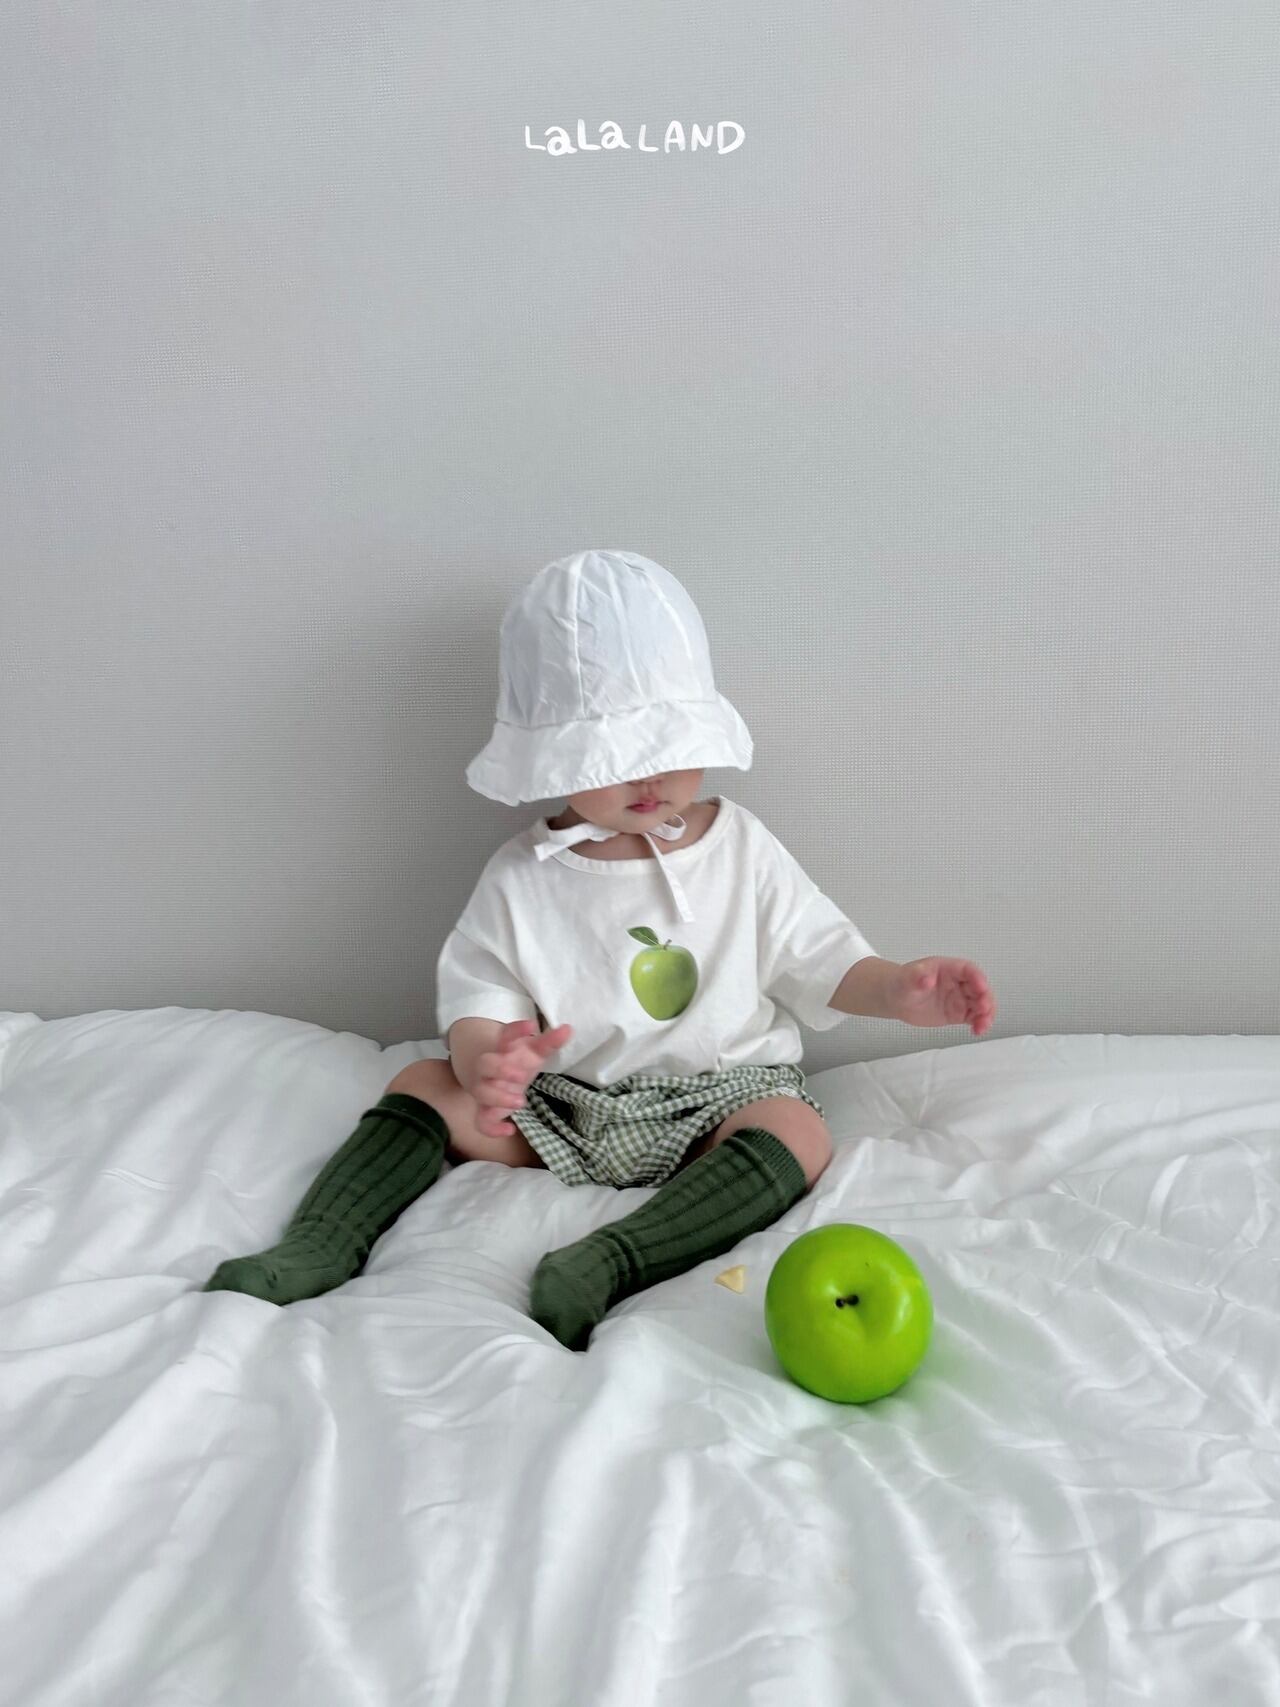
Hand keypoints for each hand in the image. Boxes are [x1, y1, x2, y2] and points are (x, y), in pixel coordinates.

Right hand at [472, 1018, 572, 1139]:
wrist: (494, 1077)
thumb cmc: (517, 1062)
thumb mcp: (534, 1051)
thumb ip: (550, 1042)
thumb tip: (569, 1029)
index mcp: (504, 1049)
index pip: (506, 1035)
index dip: (516, 1030)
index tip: (531, 1025)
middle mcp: (491, 1068)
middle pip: (484, 1064)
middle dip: (500, 1069)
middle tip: (521, 1076)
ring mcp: (486, 1088)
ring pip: (481, 1092)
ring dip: (498, 1097)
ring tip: (521, 1101)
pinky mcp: (486, 1109)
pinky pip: (481, 1121)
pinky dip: (492, 1128)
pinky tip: (509, 1129)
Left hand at [889, 958, 995, 1036]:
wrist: (897, 999)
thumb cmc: (903, 982)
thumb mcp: (907, 977)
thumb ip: (917, 976)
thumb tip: (926, 979)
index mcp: (948, 968)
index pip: (968, 969)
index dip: (977, 977)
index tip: (981, 987)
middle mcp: (958, 982)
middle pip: (980, 988)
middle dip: (985, 998)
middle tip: (983, 1009)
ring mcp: (960, 998)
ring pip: (980, 1004)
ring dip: (986, 1014)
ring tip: (982, 1025)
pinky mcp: (959, 1013)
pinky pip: (974, 1017)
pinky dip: (979, 1024)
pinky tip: (978, 1031)